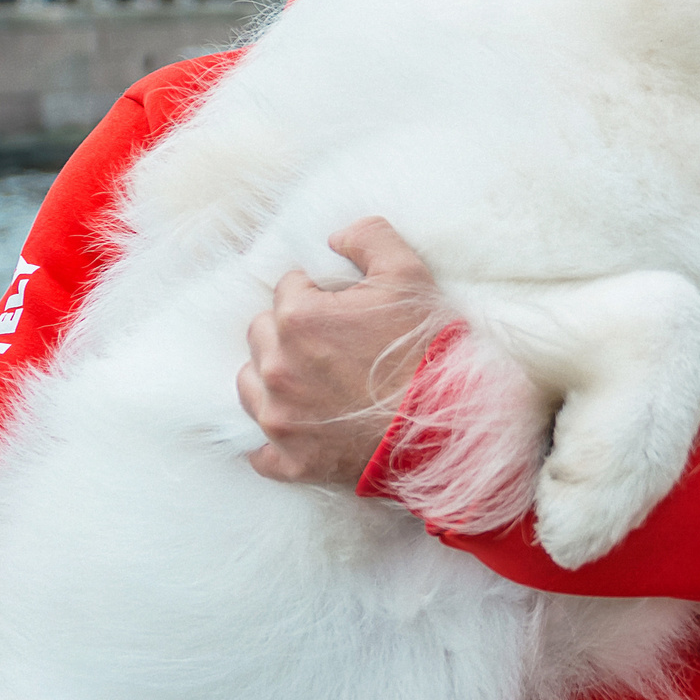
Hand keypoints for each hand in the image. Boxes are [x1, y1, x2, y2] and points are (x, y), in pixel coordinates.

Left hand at [237, 218, 439, 484]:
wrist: (448, 423)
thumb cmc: (427, 349)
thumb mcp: (409, 275)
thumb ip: (368, 238)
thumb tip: (335, 238)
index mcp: (298, 317)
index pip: (288, 288)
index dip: (319, 294)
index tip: (345, 310)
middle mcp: (277, 366)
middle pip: (262, 334)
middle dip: (289, 332)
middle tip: (332, 344)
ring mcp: (281, 418)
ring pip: (251, 386)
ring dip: (273, 380)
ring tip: (314, 383)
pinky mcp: (292, 460)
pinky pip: (261, 453)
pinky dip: (275, 443)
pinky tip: (299, 430)